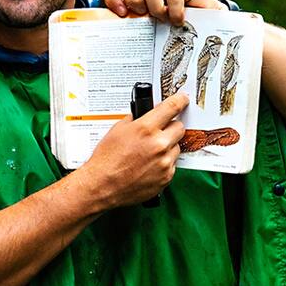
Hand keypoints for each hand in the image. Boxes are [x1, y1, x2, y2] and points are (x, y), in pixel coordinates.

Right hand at [77, 93, 188, 208]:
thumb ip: (137, 120)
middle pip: (180, 127)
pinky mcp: (166, 177)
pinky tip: (149, 165)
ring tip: (149, 153)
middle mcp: (159, 144)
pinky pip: (172, 164)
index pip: (172, 107)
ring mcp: (164, 162)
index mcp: (146, 128)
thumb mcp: (117, 130)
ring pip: (177, 147)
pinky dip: (163, 163)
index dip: (179, 100)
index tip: (182, 99)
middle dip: (171, 127)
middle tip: (160, 131)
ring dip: (167, 147)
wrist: (102, 185)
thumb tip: (147, 115)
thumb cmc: (106, 159)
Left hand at [103, 0, 226, 25]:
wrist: (206, 30)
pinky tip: (178, 22)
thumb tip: (115, 48)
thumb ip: (134, 32)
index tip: (119, 14)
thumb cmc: (172, 33)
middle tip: (143, 16)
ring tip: (165, 22)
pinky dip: (175, 11)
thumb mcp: (150, 32)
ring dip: (156, 9)